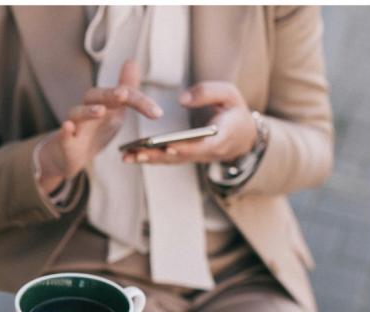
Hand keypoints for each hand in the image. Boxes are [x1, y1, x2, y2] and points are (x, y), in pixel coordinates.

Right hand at [37, 60, 162, 192]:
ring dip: (89, 111)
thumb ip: (127, 90)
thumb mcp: (115, 111)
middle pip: (96, 96)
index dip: (140, 102)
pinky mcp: (64, 142)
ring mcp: (75, 124)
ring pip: (77, 113)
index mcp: (103, 102)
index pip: (122, 95)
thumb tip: (132, 61)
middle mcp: (87, 109)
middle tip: (123, 94)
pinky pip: (63, 134)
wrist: (71, 155)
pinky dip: (65, 130)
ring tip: (101, 111)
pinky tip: (68, 127)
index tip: (157, 113)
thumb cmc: (94, 131)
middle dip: (110, 94)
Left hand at [121, 81, 256, 164]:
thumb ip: (209, 92)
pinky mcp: (186, 157)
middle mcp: (206, 151)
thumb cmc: (234, 112)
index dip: (187, 147)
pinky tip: (130, 155)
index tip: (170, 146)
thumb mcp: (230, 95)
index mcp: (221, 136)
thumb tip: (182, 99)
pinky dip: (149, 158)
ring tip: (127, 156)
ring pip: (170, 160)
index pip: (203, 145)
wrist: (243, 137)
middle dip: (158, 156)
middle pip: (180, 156)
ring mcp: (195, 157)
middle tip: (137, 153)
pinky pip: (167, 159)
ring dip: (148, 160)